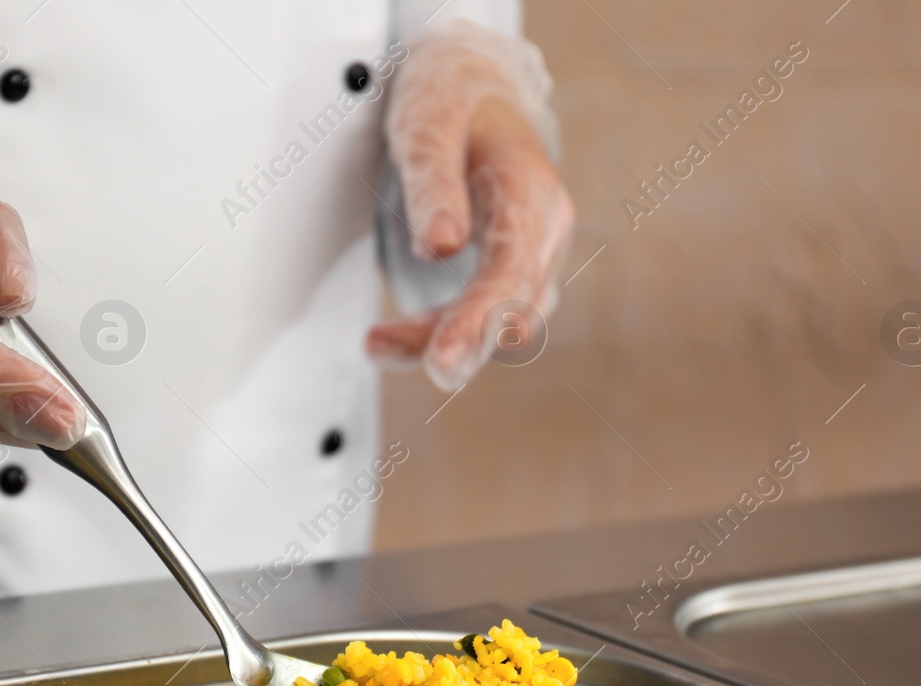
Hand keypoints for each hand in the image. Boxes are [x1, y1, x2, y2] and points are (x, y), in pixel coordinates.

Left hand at [367, 21, 574, 391]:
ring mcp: (532, 253)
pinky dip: (440, 333)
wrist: (469, 85)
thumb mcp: (427, 124)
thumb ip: (433, 183)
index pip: (511, 269)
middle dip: (464, 344)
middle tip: (415, 366)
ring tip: (376, 345)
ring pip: (498, 322)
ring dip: (442, 342)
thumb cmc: (448, 99)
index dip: (480, 318)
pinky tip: (390, 342)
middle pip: (511, 306)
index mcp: (530, 190)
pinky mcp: (508, 270)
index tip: (445, 357)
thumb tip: (442, 248)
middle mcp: (544, 229)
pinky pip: (482, 316)